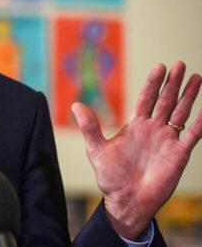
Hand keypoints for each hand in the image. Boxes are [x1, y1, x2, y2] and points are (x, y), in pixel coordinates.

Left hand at [72, 61, 201, 239]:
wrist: (126, 201)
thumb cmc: (110, 176)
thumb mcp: (96, 149)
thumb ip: (90, 127)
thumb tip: (76, 105)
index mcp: (135, 125)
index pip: (147, 98)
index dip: (153, 83)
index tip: (160, 66)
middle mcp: (153, 129)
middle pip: (165, 101)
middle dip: (173, 83)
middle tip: (180, 64)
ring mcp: (167, 140)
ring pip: (180, 113)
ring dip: (188, 96)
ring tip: (197, 77)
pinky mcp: (179, 155)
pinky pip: (192, 136)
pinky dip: (199, 124)